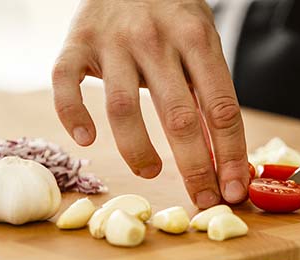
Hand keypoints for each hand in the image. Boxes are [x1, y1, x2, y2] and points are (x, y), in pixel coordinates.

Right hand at [52, 0, 248, 207]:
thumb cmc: (172, 15)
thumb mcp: (201, 43)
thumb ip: (208, 95)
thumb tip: (224, 159)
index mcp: (197, 39)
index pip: (221, 107)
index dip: (231, 154)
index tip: (234, 190)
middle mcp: (155, 39)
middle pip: (178, 116)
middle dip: (194, 167)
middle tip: (202, 200)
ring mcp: (113, 41)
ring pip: (122, 108)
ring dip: (138, 150)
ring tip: (151, 172)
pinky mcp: (76, 43)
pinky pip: (65, 83)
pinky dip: (72, 114)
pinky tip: (85, 140)